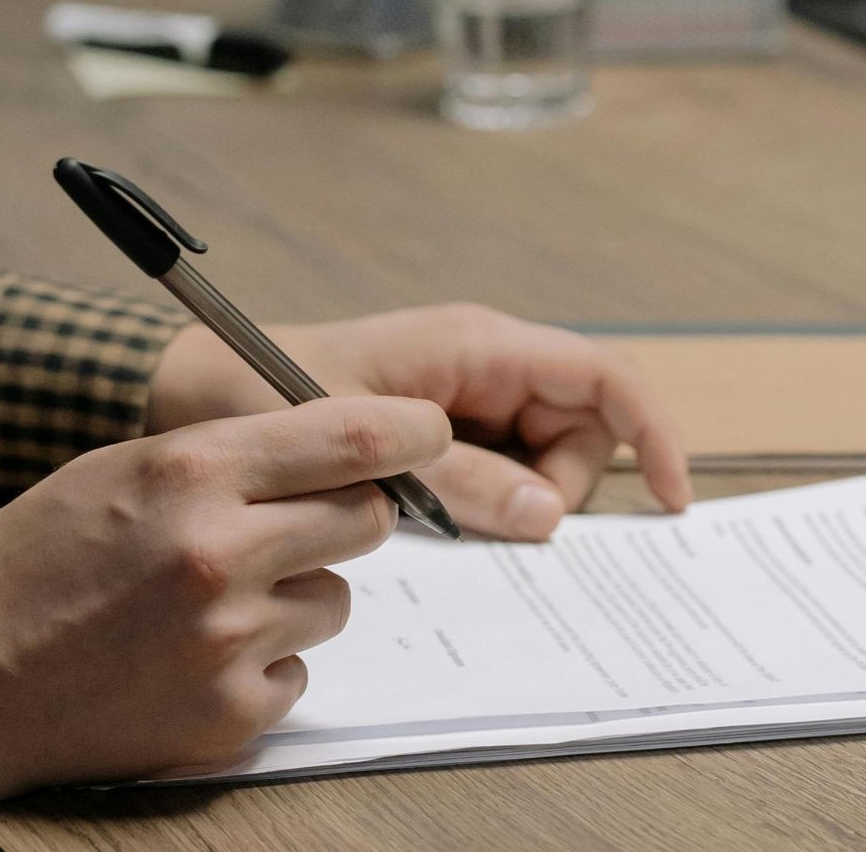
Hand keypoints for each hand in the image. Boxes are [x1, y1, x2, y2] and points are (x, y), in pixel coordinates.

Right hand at [0, 395, 448, 846]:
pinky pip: (300, 672)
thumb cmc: (31, 563)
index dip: (409, 430)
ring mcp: (229, 641)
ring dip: (293, 593)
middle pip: (365, 519)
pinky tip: (192, 655)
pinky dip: (263, 662)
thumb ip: (228, 457)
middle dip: (343, 514)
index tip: (430, 431)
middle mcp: (220, 552)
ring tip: (206, 601)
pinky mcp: (230, 713)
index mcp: (190, 471)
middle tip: (287, 525)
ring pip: (334, 599)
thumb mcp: (117, 469)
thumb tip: (337, 453)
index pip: (350, 438)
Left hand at [147, 304, 689, 540]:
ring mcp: (462, 398)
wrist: (190, 391)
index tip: (674, 500)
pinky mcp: (439, 430)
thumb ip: (456, 481)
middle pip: (581, 430)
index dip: (652, 433)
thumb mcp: (362, 448)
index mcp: (475, 344)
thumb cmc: (263, 394)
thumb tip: (548, 516)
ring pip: (543, 460)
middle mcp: (482, 365)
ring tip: (435, 514)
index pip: (601, 377)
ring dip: (514, 500)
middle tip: (481, 521)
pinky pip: (498, 472)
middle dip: (560, 486)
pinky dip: (486, 504)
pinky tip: (433, 517)